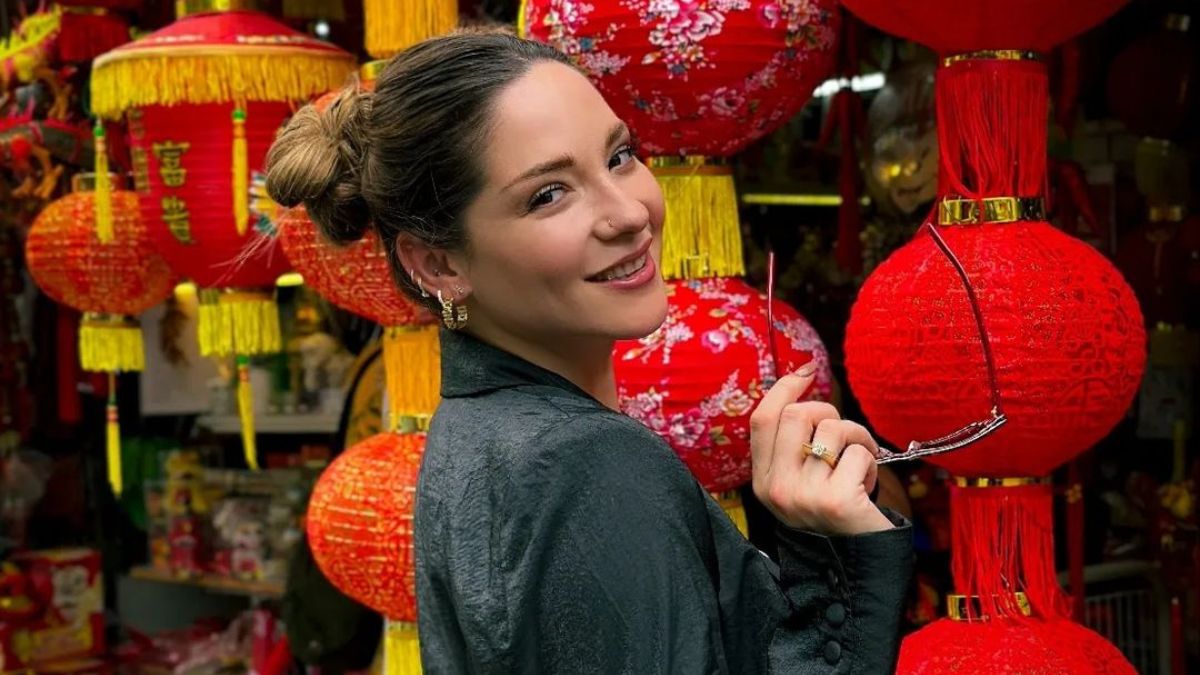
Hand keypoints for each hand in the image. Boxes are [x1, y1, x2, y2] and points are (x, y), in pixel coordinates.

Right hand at [750, 367, 892, 535]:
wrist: (856, 564)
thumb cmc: (834, 511)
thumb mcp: (799, 481)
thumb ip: (792, 444)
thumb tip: (798, 380)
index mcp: (762, 481)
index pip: (762, 419)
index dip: (784, 388)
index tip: (806, 371)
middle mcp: (776, 489)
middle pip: (796, 415)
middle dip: (829, 413)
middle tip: (846, 437)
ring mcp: (804, 496)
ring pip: (832, 430)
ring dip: (857, 438)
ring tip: (860, 462)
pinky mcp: (836, 501)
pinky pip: (859, 453)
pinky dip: (871, 463)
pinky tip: (867, 485)